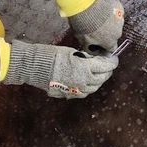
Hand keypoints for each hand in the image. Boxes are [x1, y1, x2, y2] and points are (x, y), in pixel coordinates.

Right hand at [3, 40, 118, 98]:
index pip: (106, 66)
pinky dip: (89, 87)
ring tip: (98, 74)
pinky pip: (84, 93)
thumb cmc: (51, 55)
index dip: (112, 62)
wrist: (33, 67)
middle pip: (103, 78)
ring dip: (99, 80)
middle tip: (108, 66)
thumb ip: (86, 58)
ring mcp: (77, 89)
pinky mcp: (69, 94)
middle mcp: (84, 80)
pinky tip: (87, 82)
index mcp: (86, 67)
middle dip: (107, 71)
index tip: (114, 59)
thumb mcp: (72, 52)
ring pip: (95, 87)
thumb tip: (95, 60)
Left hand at [68, 0, 124, 51]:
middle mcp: (118, 32)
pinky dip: (111, 11)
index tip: (99, 45)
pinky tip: (102, 9)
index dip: (104, 47)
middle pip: (113, 36)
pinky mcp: (119, 8)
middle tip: (95, 29)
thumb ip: (90, 48)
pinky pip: (116, 12)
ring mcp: (120, 19)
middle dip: (106, 34)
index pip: (111, 49)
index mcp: (110, 42)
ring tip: (97, 17)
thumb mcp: (83, 40)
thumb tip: (93, 51)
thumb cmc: (84, 24)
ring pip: (115, 23)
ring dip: (109, 22)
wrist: (85, 5)